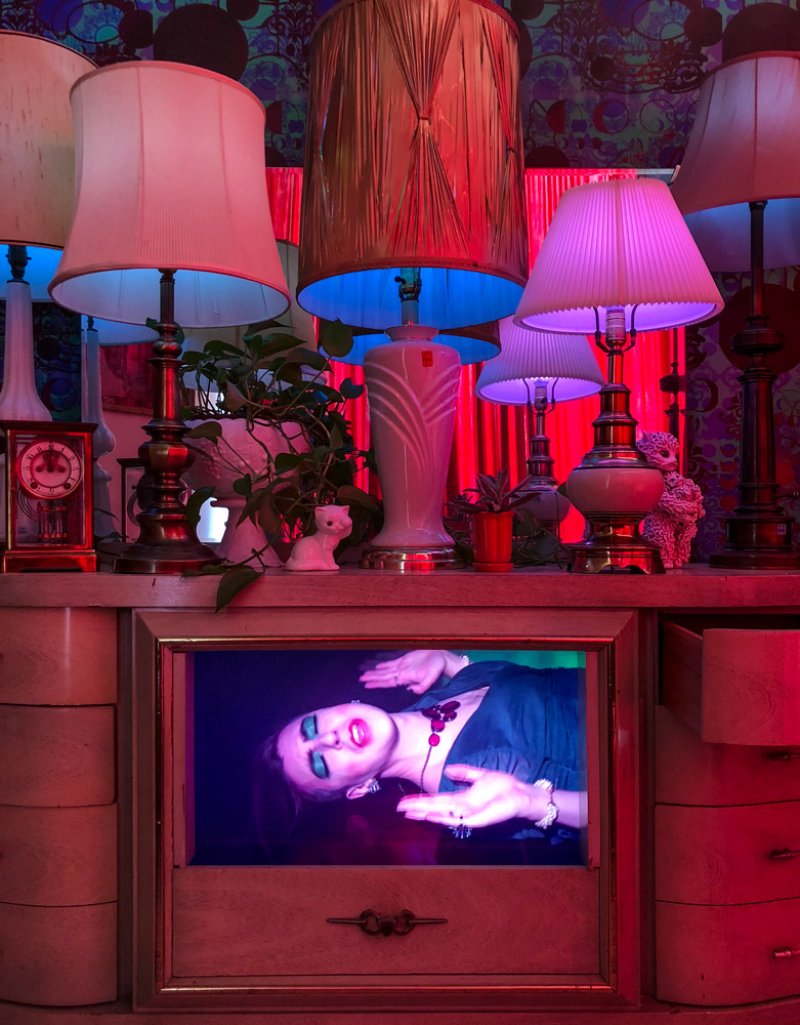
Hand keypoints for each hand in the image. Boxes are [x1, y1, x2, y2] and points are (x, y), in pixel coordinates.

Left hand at [359, 649, 462, 694]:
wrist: (442, 658)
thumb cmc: (437, 669)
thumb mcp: (431, 679)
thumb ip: (421, 686)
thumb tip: (409, 689)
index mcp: (406, 678)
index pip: (387, 682)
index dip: (376, 683)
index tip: (366, 685)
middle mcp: (402, 673)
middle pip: (383, 676)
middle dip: (372, 678)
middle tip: (360, 679)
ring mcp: (402, 666)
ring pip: (385, 670)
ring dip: (374, 672)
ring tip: (364, 673)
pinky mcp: (405, 659)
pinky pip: (391, 662)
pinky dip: (383, 664)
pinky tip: (376, 666)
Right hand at [396, 765, 549, 828]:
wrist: (522, 795)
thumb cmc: (504, 787)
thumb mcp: (481, 775)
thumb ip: (465, 773)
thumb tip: (448, 770)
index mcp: (463, 799)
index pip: (437, 800)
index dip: (421, 801)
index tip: (403, 802)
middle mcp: (463, 808)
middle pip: (437, 808)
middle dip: (418, 809)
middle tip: (399, 809)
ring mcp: (471, 814)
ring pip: (445, 815)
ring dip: (428, 814)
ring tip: (412, 813)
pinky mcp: (480, 819)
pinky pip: (461, 819)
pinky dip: (447, 818)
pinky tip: (435, 816)